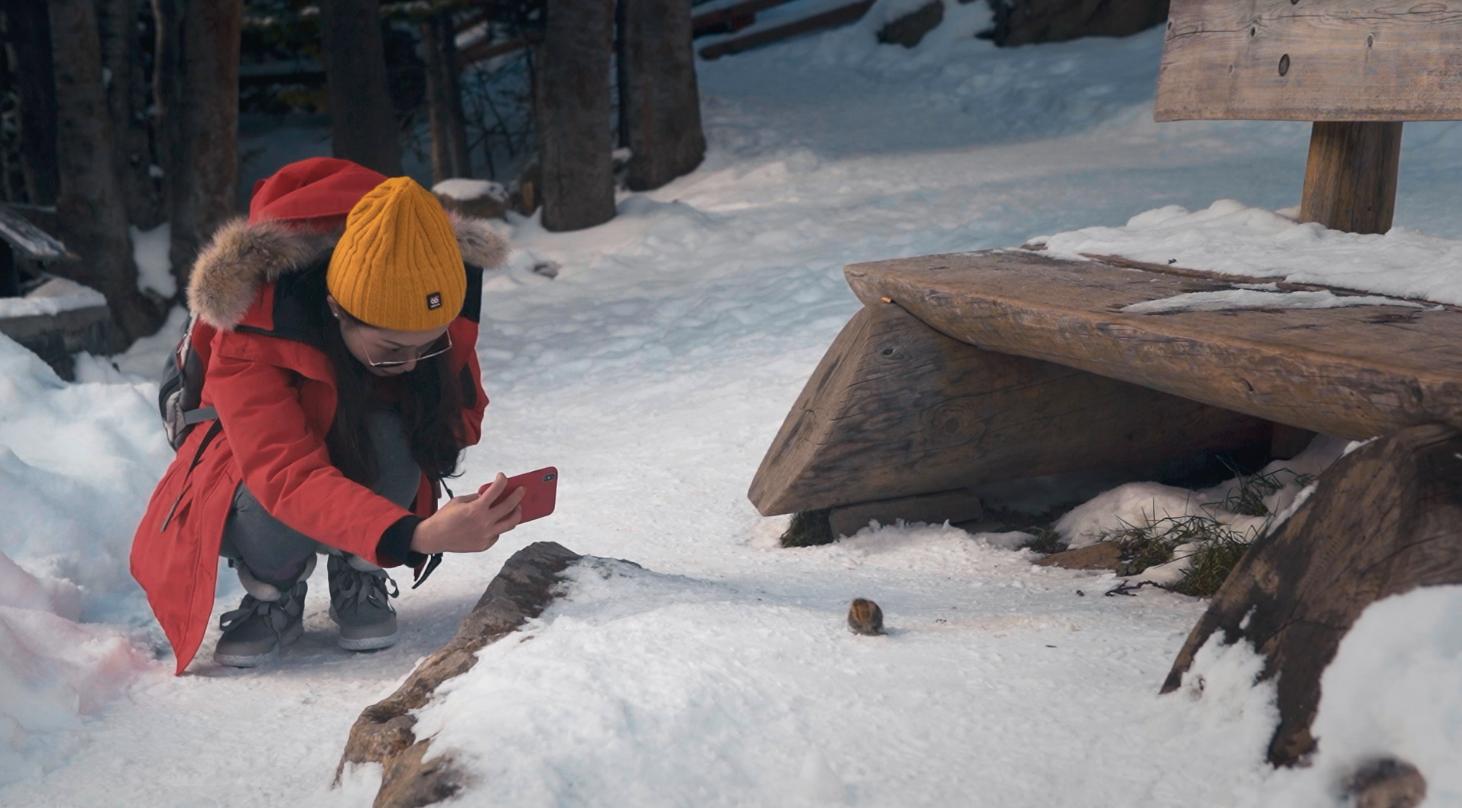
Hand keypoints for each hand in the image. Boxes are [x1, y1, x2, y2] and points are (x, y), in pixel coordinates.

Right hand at [410, 472, 524, 554]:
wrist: (434, 537)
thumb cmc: (445, 517)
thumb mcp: (459, 501)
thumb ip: (477, 498)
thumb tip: (491, 495)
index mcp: (477, 508)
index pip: (496, 489)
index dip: (502, 480)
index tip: (502, 477)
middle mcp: (484, 522)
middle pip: (510, 506)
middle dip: (518, 495)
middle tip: (522, 490)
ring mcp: (486, 535)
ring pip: (510, 523)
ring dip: (517, 513)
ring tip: (517, 508)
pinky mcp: (485, 544)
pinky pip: (498, 534)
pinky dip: (498, 527)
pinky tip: (496, 522)